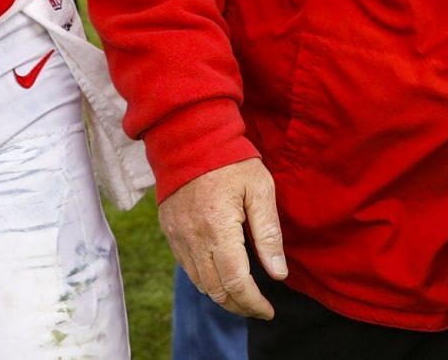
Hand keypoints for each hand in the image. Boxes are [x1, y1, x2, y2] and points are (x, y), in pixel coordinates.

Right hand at [157, 158, 287, 319]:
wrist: (188, 136)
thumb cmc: (231, 160)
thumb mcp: (260, 189)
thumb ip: (269, 233)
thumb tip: (278, 273)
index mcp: (219, 230)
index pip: (237, 283)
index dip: (254, 303)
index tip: (269, 310)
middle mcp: (193, 239)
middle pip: (216, 291)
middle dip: (239, 306)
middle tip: (259, 308)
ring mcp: (177, 236)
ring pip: (200, 283)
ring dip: (222, 296)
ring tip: (243, 296)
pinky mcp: (169, 231)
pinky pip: (187, 267)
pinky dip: (205, 280)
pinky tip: (221, 275)